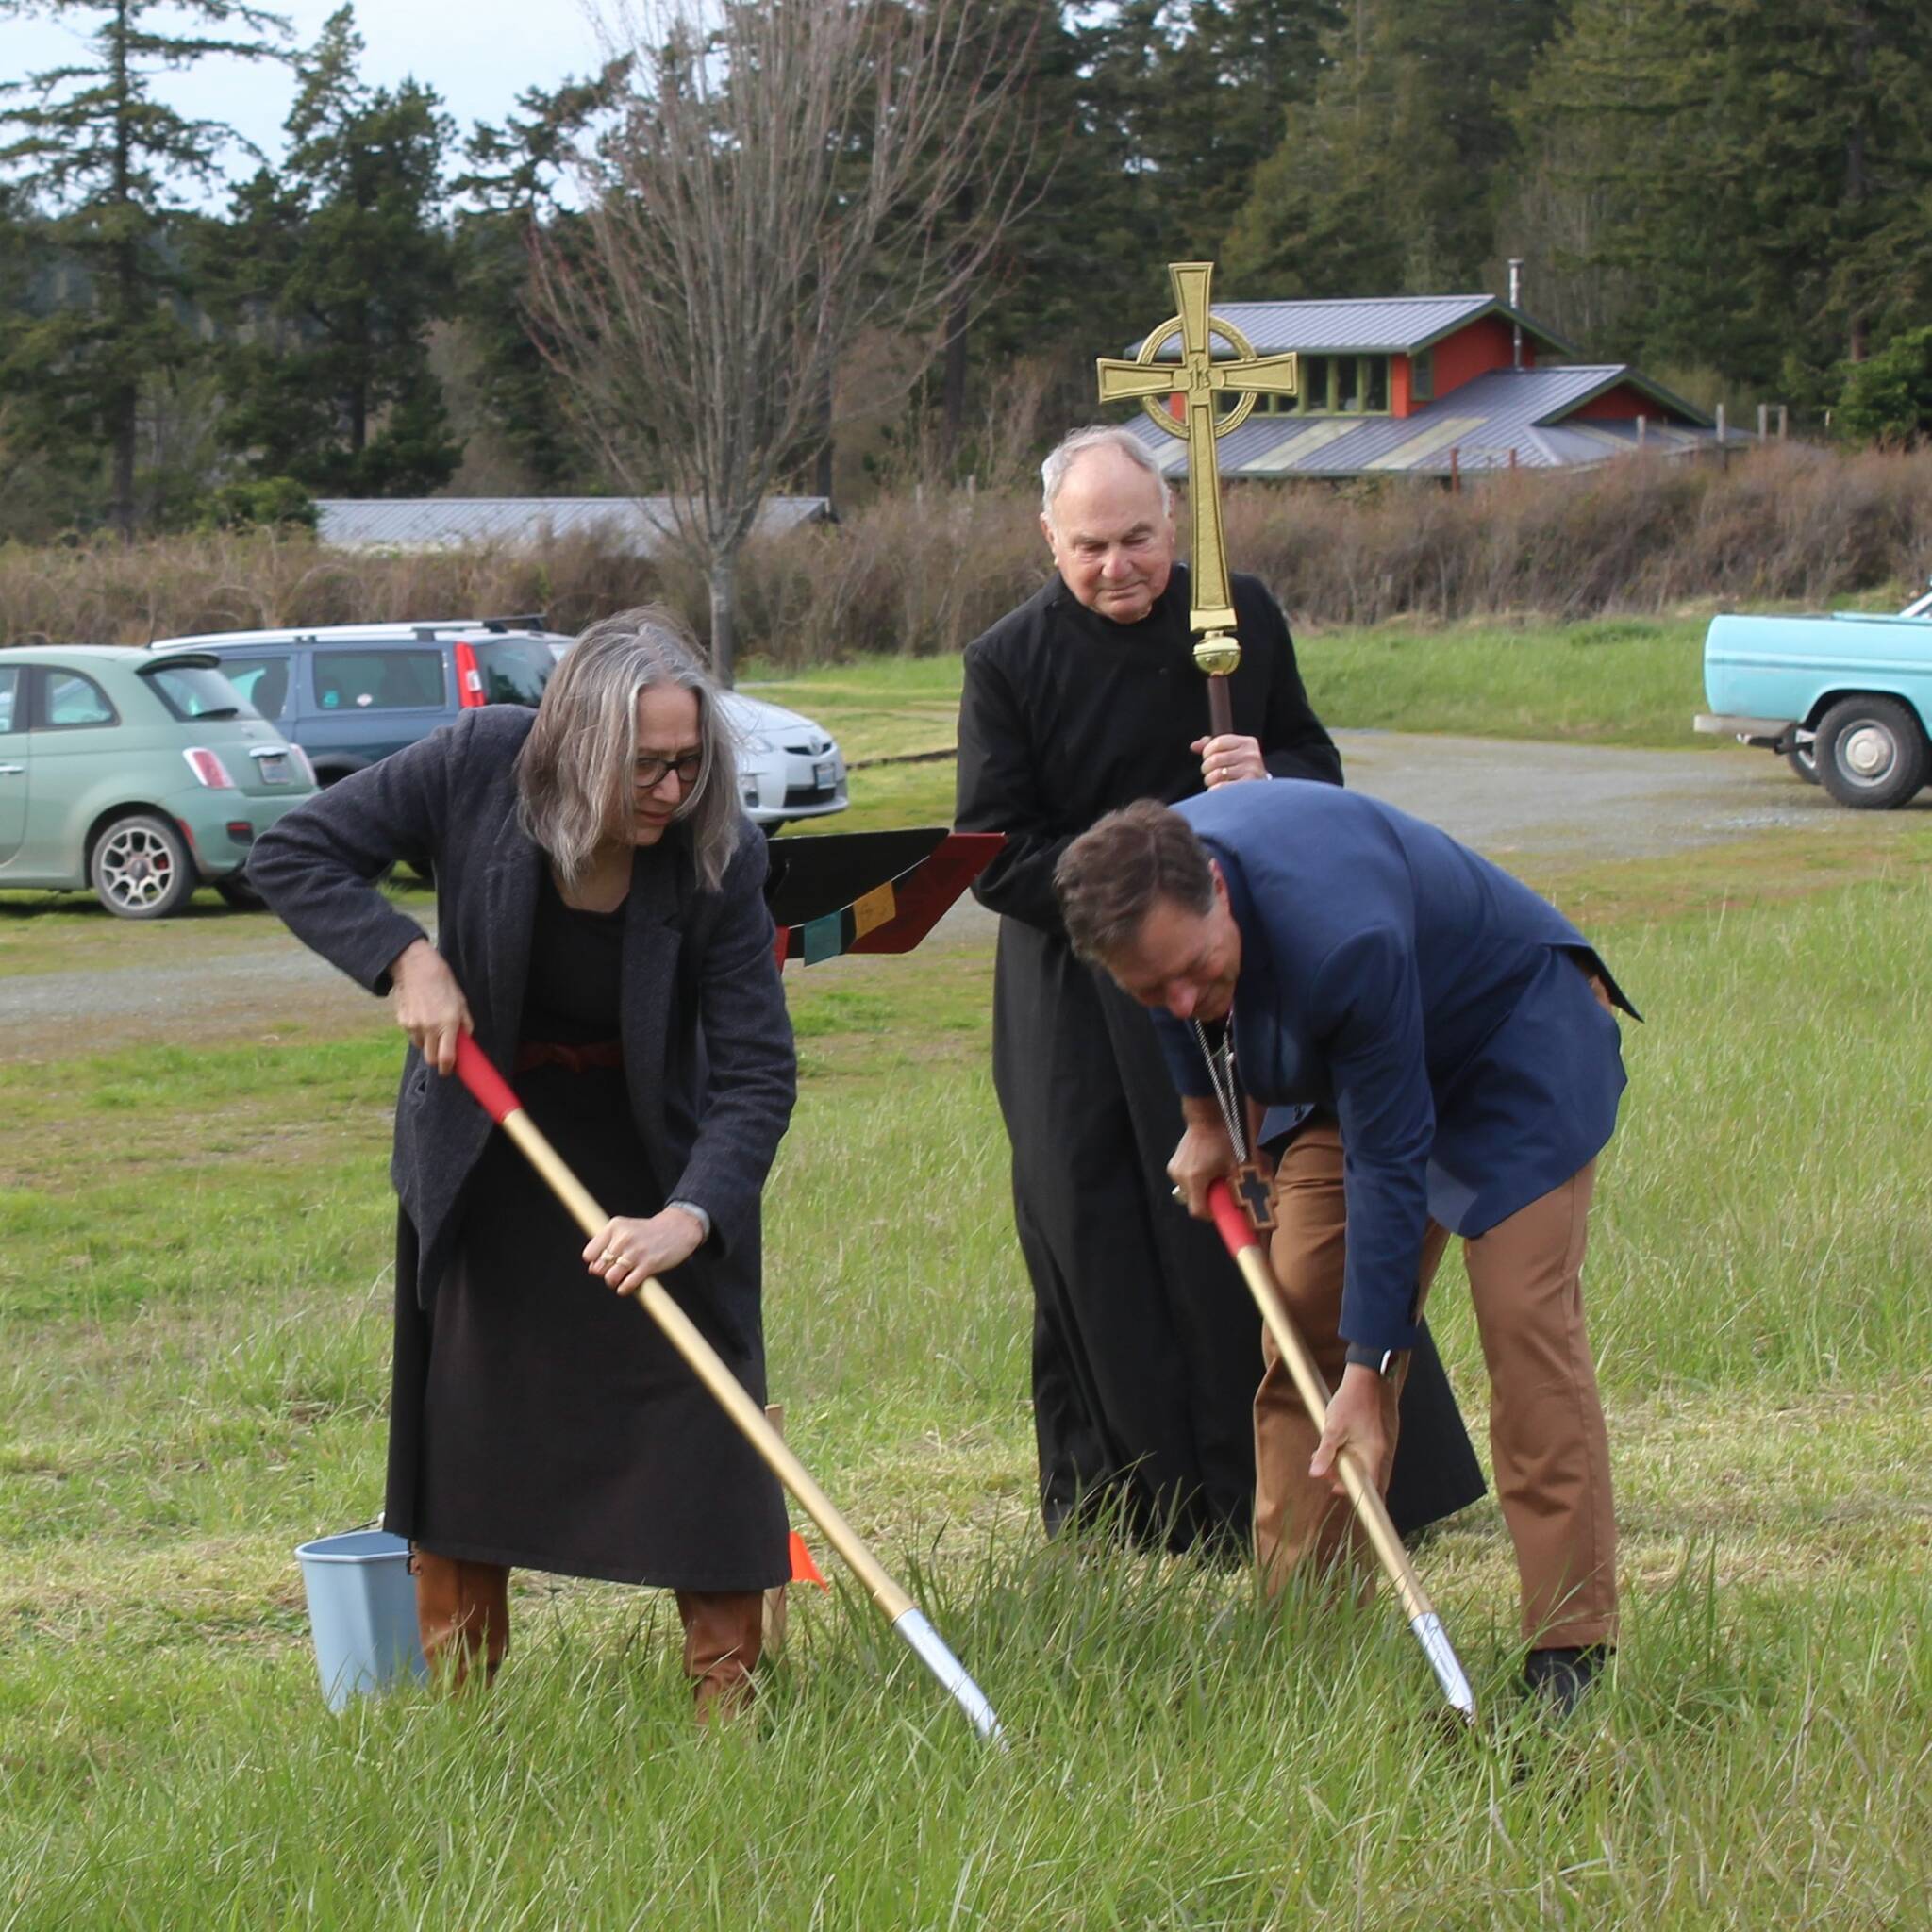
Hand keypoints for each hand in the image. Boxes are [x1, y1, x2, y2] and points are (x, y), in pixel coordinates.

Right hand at [390, 938, 472, 1074]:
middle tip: (442, 1053)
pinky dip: (418, 1032)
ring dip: (428, 1043)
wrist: (415, 967)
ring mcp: (414, 1025)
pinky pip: (412, 1035)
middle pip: (431, 1058)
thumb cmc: (443, 982)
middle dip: (437, 1060)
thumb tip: (466, 1040)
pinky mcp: (402, 1021)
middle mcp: (430, 1027)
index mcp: (448, 1023)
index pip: (446, 1057)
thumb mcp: (461, 1002)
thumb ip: (465, 1024)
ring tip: (433, 1026)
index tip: (449, 1070)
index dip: (448, 1069)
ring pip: (421, 1046)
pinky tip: (422, 1017)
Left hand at [583, 1207, 706, 1297]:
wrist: (679, 1227)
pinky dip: (625, 1289)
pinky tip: (629, 1284)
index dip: (595, 1262)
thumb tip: (592, 1268)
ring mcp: (636, 1252)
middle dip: (605, 1273)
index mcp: (615, 1227)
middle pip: (599, 1268)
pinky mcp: (649, 1265)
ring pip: (610, 1278)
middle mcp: (624, 1238)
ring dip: (614, 1282)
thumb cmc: (649, 1231)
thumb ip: (607, 1243)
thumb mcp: (626, 1227)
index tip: (604, 1262)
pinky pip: (627, 1285)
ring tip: (621, 1278)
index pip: (589, 1254)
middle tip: (616, 1270)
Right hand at [1167, 1113, 1236, 1218]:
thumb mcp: (1236, 1164)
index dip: (1211, 1214)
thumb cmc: (1222, 1138)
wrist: (1205, 1117)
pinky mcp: (1173, 1164)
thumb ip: (1242, 1186)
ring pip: (1189, 1191)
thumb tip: (1256, 1202)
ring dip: (1201, 1189)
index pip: (1198, 1210)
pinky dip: (1195, 1180)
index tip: (1222, 1210)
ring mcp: (1174, 1169)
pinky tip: (1206, 1168)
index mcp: (1195, 1178)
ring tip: (1214, 1176)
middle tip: (1222, 1190)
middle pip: (1193, 1201)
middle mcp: (1180, 1176)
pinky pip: (1185, 1180)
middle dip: (1208, 1199)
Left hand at [1190, 733, 1267, 786]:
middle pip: (1215, 759)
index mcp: (1248, 743)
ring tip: (1214, 782)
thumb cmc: (1241, 769)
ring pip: (1216, 774)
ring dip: (1209, 780)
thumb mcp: (1231, 753)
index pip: (1218, 742)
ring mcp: (1251, 771)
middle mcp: (1251, 755)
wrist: (1262, 791)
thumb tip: (1194, 746)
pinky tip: (1217, 790)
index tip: (1207, 758)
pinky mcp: (1248, 787)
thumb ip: (1212, 746)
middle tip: (1209, 773)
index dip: (1207, 752)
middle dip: (1206, 768)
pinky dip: (1214, 790)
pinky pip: (1220, 788)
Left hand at [1309, 1364, 1388, 1498]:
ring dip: (1337, 1463)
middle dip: (1338, 1475)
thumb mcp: (1333, 1428)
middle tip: (1320, 1467)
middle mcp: (1375, 1452)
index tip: (1334, 1488)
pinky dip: (1340, 1453)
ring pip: (1354, 1464)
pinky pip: (1353, 1453)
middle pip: (1359, 1476)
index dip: (1353, 1491)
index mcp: (1372, 1453)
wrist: (1361, 1379)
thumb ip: (1325, 1452)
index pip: (1369, 1485)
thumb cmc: (1350, 1401)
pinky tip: (1328, 1445)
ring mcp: (1370, 1445)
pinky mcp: (1365, 1438)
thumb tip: (1315, 1473)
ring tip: (1319, 1456)